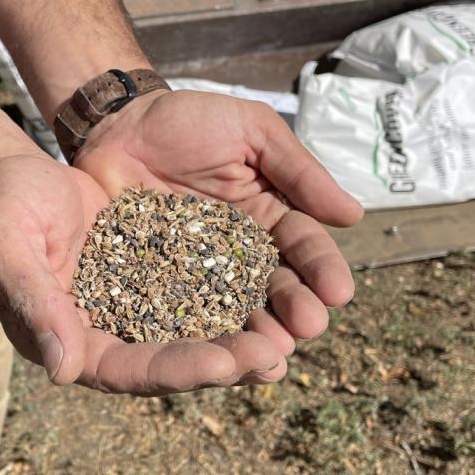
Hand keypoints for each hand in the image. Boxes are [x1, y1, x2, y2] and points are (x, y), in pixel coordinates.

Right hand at [0, 154, 286, 393]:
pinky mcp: (158, 268)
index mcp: (73, 340)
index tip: (225, 362)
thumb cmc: (5, 208)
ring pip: (198, 326)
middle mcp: (112, 330)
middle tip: (276, 355)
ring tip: (294, 329)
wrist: (22, 174)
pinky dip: (237, 288)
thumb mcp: (5, 245)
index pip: (131, 369)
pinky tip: (276, 284)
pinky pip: (203, 284)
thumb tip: (64, 370)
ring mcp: (138, 300)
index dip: (178, 370)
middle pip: (176, 358)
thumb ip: (31, 300)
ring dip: (245, 331)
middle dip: (227, 360)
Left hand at [75, 89, 363, 370]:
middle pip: (275, 284)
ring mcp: (199, 269)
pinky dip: (202, 331)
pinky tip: (217, 353)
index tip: (338, 292)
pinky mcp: (160, 280)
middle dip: (295, 307)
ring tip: (272, 353)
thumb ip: (298, 171)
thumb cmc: (190, 121)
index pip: (303, 244)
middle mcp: (240, 250)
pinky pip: (182, 308)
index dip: (321, 268)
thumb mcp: (252, 132)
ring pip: (235, 305)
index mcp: (269, 214)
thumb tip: (354, 215)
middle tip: (307, 328)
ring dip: (258, 330)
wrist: (120, 124)